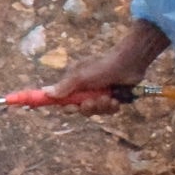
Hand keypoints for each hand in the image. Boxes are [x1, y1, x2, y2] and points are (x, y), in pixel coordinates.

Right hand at [43, 17, 169, 115]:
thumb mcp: (81, 76)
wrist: (129, 63)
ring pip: (94, 111)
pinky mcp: (111, 99)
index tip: (60, 107)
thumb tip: (46, 92)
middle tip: (91, 101)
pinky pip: (107, 111)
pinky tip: (116, 99)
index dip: (60, 105)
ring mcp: (98, 95)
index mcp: (74, 84)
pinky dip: (111, 106)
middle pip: (78, 109)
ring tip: (108, 97)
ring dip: (101, 106)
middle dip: (86, 107)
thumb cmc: (103, 67)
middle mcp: (84, 90)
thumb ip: (64, 86)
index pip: (61, 98)